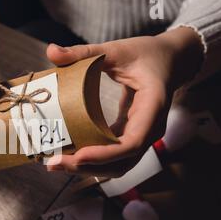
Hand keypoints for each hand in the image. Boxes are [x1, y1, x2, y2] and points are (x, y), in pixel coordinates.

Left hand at [46, 27, 203, 176]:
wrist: (169, 61)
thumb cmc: (146, 54)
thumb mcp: (116, 50)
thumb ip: (84, 52)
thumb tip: (51, 50)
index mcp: (152, 107)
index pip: (132, 142)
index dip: (106, 154)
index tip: (78, 155)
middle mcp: (150, 129)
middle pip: (122, 163)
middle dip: (89, 167)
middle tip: (55, 164)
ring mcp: (142, 136)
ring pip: (118, 165)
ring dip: (88, 169)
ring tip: (57, 164)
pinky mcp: (132, 137)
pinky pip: (114, 156)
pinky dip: (92, 159)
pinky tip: (69, 154)